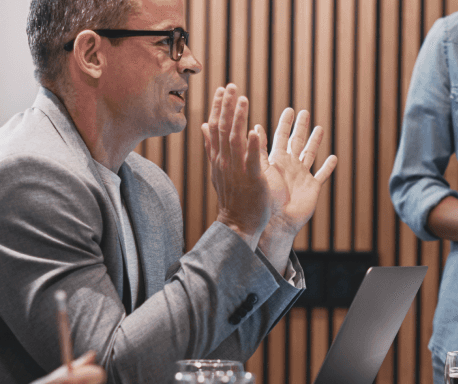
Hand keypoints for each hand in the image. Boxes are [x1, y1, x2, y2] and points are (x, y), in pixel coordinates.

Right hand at [202, 84, 270, 248]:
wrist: (237, 224)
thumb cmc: (232, 197)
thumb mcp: (219, 169)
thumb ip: (212, 146)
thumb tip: (204, 126)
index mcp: (219, 158)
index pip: (216, 127)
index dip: (218, 107)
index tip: (222, 89)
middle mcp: (225, 161)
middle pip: (224, 129)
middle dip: (227, 106)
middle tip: (232, 85)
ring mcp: (237, 170)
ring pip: (235, 140)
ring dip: (238, 119)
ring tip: (242, 99)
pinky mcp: (251, 180)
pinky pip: (251, 160)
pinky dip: (252, 146)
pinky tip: (254, 130)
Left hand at [256, 106, 337, 266]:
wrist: (276, 222)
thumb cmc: (265, 199)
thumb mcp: (261, 171)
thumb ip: (259, 150)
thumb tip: (254, 127)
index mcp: (277, 160)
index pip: (281, 136)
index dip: (286, 123)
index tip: (289, 110)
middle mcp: (290, 166)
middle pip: (297, 141)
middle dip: (301, 127)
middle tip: (304, 112)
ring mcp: (301, 176)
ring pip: (310, 154)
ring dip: (315, 141)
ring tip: (320, 128)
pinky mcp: (312, 188)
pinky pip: (322, 175)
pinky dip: (328, 167)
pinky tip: (333, 158)